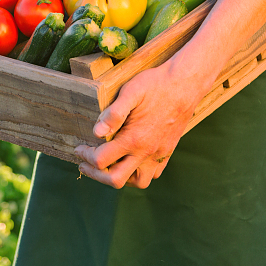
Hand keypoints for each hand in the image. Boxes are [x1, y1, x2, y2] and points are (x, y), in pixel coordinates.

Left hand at [73, 0, 265, 189]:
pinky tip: (130, 158)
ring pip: (137, 182)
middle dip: (96, 174)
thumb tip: (96, 132)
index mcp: (134, 139)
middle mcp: (147, 152)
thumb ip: (114, 113)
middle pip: (116, 180)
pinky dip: (138, 172)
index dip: (86, 156)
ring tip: (108, 163)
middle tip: (85, 162)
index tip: (79, 148)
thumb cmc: (156, 84)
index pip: (102, 161)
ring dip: (119, 176)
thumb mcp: (131, 91)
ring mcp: (159, 154)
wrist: (186, 84)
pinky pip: (153, 174)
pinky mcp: (167, 151)